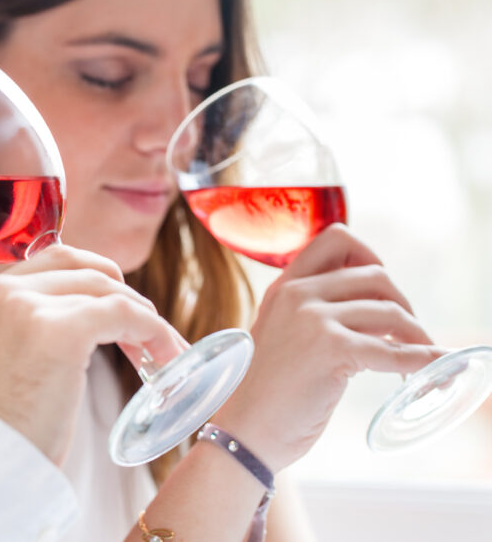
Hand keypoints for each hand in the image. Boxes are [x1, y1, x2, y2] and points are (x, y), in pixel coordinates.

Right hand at [0, 243, 187, 464]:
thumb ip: (23, 337)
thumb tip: (78, 335)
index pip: (53, 263)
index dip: (95, 283)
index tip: (118, 316)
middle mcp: (1, 291)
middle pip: (84, 268)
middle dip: (122, 295)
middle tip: (146, 336)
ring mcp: (29, 307)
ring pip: (109, 290)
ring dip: (145, 318)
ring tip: (164, 355)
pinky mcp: (61, 332)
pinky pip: (125, 314)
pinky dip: (154, 331)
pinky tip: (166, 359)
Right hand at [212, 224, 444, 471]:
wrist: (242, 431)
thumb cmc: (262, 393)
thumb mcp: (279, 334)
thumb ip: (310, 313)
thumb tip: (372, 309)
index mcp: (282, 287)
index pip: (336, 239)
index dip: (369, 256)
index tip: (380, 288)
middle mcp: (296, 294)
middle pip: (374, 274)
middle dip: (401, 302)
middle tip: (404, 332)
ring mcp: (312, 319)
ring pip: (389, 311)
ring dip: (414, 334)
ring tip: (415, 356)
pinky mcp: (330, 349)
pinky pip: (393, 351)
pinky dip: (420, 360)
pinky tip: (428, 367)